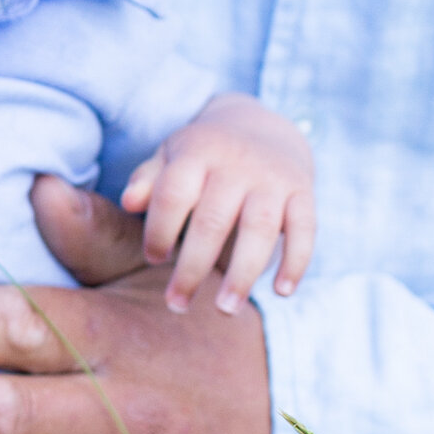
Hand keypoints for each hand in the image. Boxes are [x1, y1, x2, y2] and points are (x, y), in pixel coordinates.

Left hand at [120, 93, 315, 312]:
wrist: (263, 123)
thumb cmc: (204, 153)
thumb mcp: (171, 156)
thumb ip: (148, 180)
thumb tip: (129, 203)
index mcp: (197, 152)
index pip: (173, 194)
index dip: (159, 231)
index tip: (154, 258)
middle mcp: (236, 164)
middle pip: (213, 221)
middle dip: (193, 268)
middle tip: (177, 304)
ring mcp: (273, 178)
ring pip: (260, 229)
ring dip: (243, 274)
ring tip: (225, 309)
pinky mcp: (303, 191)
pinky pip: (305, 229)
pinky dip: (296, 261)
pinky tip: (282, 291)